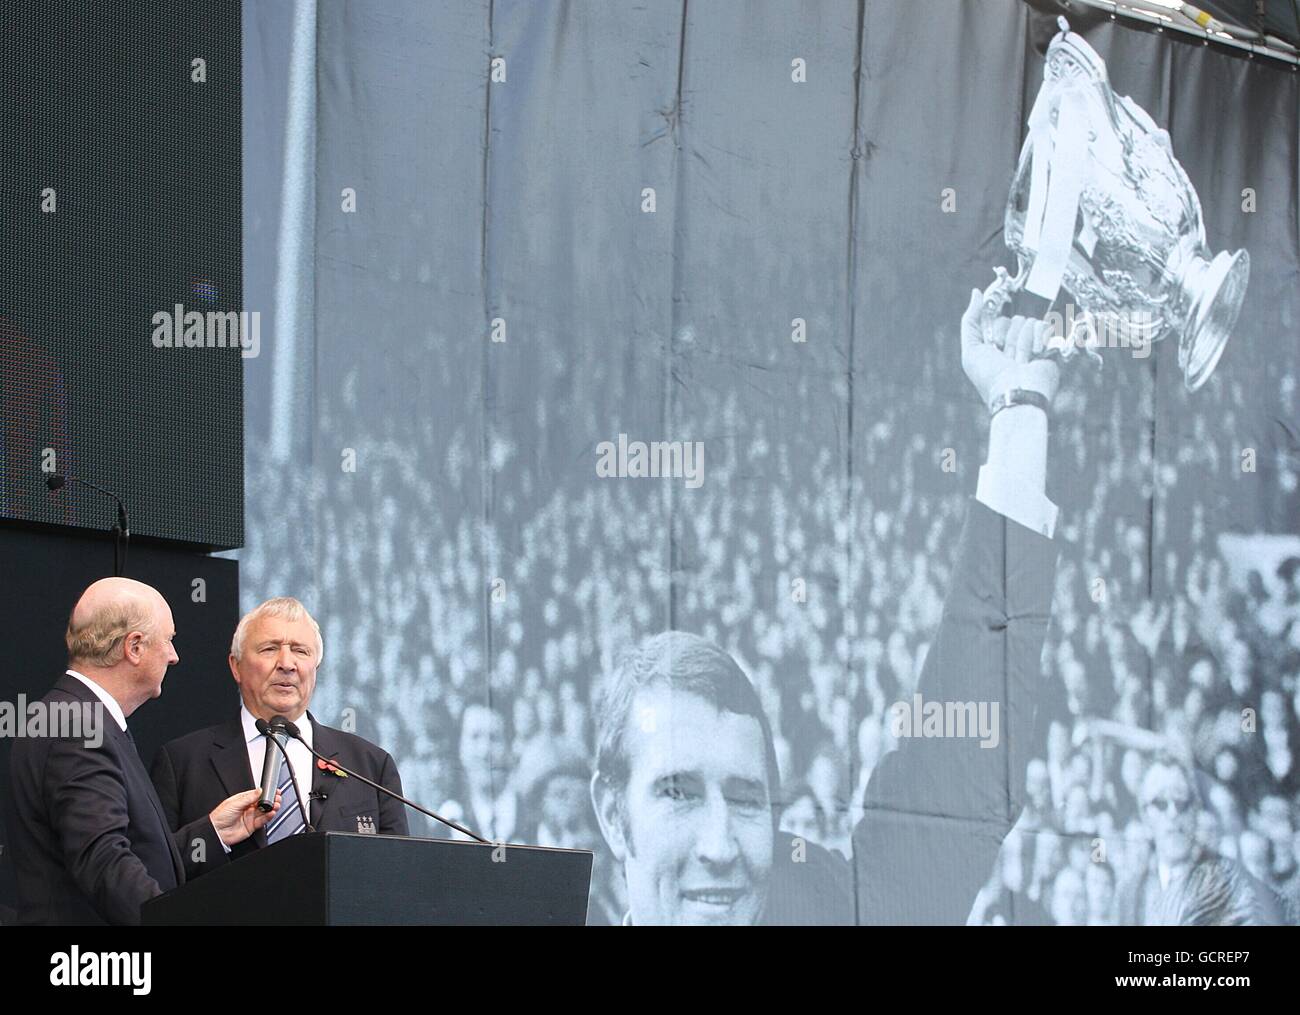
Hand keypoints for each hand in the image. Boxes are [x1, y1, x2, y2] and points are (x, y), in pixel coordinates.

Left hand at [209, 788, 280, 845]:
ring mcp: (250, 817)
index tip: (273, 790)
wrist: (216, 832)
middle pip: (263, 803)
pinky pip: (263, 820)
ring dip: (272, 808)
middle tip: (277, 797)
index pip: (257, 794)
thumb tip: (259, 790)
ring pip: (265, 811)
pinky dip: (268, 816)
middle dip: (271, 800)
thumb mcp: (235, 803)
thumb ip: (249, 797)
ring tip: (276, 805)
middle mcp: (248, 808)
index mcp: (243, 800)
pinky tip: (271, 813)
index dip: (266, 793)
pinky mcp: (252, 826)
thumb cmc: (220, 816)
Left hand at [960, 289, 1060, 408]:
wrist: (1017, 393)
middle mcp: (1015, 344)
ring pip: (1028, 322)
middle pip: (1013, 319)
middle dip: (1009, 338)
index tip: (995, 342)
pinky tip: (1034, 355)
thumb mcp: (971, 351)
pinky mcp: (1049, 346)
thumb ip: (970, 320)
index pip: (998, 319)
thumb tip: (976, 293)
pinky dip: (1038, 339)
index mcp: (996, 345)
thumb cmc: (991, 377)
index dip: (997, 329)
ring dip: (1022, 342)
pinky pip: (1044, 326)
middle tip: (1007, 357)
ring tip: (1021, 361)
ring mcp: (1033, 345)